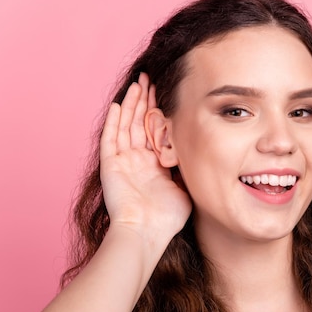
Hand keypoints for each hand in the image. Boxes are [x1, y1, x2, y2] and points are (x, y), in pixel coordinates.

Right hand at [99, 73, 190, 248]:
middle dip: (145, 100)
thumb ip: (187, 168)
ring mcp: (123, 161)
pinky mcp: (111, 166)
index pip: (155, 130)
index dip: (159, 111)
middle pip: (139, 122)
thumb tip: (201, 150)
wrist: (147, 233)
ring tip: (138, 83)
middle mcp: (137, 159)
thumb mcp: (184, 187)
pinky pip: (110, 139)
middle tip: (150, 78)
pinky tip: (120, 105)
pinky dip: (114, 122)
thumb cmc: (167, 217)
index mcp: (153, 164)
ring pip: (126, 125)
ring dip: (131, 104)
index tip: (166, 92)